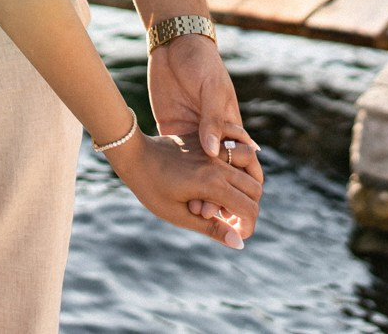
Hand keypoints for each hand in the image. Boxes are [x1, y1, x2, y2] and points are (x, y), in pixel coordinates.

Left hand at [103, 130, 261, 249]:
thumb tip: (239, 243)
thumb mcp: (177, 214)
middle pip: (254, 189)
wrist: (133, 153)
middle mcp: (218, 165)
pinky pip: (237, 153)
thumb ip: (210, 227)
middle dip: (249, 209)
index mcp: (212, 184)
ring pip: (250, 170)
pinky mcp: (208, 143)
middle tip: (230, 220)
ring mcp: (214, 151)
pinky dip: (239, 169)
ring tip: (230, 201)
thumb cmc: (150, 187)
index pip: (249, 209)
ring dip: (246, 189)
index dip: (248, 227)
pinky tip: (227, 181)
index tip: (236, 235)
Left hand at [150, 33, 261, 220]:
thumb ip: (212, 120)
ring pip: (204, 176)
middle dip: (225, 198)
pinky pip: (183, 165)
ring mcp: (194, 137)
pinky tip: (181, 198)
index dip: (248, 188)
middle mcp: (216, 137)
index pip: (247, 165)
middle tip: (215, 214)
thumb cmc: (200, 64)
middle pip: (227, 178)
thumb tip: (215, 152)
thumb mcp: (210, 89)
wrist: (174, 47)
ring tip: (197, 212)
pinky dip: (185, 182)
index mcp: (233, 128)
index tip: (242, 206)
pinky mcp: (175, 134)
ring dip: (204, 194)